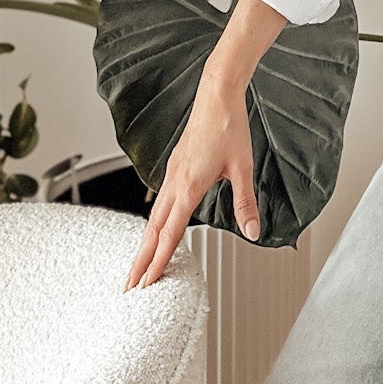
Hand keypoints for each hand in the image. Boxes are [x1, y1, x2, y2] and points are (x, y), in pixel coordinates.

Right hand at [123, 64, 259, 290]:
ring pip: (153, 217)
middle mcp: (174, 183)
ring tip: (138, 267)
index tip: (146, 284)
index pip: (169, 233)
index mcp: (188, 186)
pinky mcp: (176, 168)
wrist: (217, 95)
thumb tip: (253, 231)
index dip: (158, 261)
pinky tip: (156, 229)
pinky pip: (160, 203)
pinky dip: (153, 224)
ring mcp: (172, 175)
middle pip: (152, 231)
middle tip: (129, 288)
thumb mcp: (243, 167)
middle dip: (140, 261)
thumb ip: (245, 202)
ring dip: (145, 244)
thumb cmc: (229, 127)